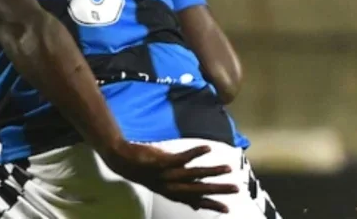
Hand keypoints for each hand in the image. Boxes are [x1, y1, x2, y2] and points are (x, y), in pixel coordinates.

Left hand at [103, 141, 237, 212]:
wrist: (121, 160)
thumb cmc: (145, 171)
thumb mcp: (165, 186)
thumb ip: (183, 194)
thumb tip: (198, 205)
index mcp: (173, 192)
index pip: (196, 200)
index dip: (211, 204)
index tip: (228, 208)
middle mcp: (171, 186)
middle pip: (198, 190)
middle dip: (217, 190)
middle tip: (235, 189)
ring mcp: (166, 175)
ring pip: (192, 175)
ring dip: (211, 172)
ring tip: (228, 168)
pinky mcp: (161, 162)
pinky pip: (181, 158)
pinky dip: (195, 154)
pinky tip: (208, 148)